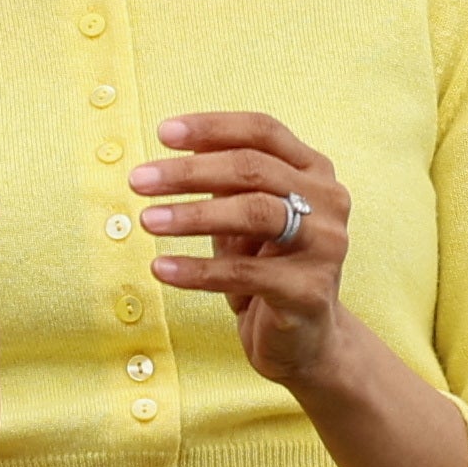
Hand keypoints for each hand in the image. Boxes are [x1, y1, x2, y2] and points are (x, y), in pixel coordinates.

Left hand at [133, 111, 351, 387]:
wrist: (304, 339)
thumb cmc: (266, 265)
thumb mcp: (241, 215)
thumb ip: (221, 180)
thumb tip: (173, 141)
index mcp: (313, 170)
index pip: (263, 131)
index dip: (212, 127)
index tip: (162, 133)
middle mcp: (329, 200)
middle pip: (253, 168)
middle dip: (189, 172)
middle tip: (138, 180)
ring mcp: (326, 245)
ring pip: (255, 213)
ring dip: (193, 215)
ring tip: (146, 220)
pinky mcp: (309, 291)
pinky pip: (245, 273)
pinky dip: (197, 269)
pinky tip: (161, 268)